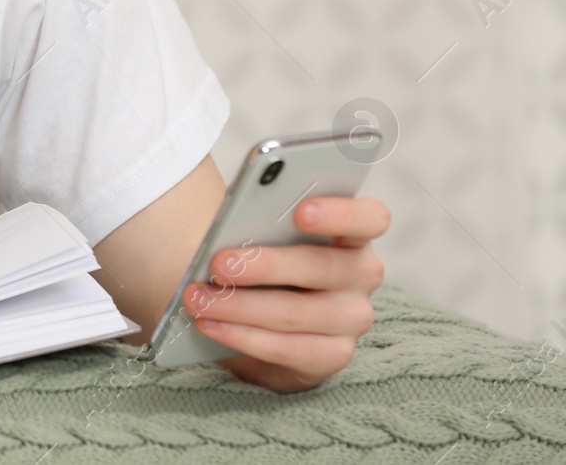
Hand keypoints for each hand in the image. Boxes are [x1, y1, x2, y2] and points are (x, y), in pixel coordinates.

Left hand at [183, 195, 388, 391]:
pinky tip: (209, 326)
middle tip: (217, 264)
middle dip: (263, 266)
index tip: (300, 211)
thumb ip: (258, 223)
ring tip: (196, 298)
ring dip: (238, 306)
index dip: (340, 213)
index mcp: (351, 234)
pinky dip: (241, 336)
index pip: (369, 218)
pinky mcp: (333, 355)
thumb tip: (228, 225)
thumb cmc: (264, 262)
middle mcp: (361, 274)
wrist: (265, 320)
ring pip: (295, 312)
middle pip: (319, 266)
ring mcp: (352, 318)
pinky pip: (285, 348)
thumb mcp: (263, 235)